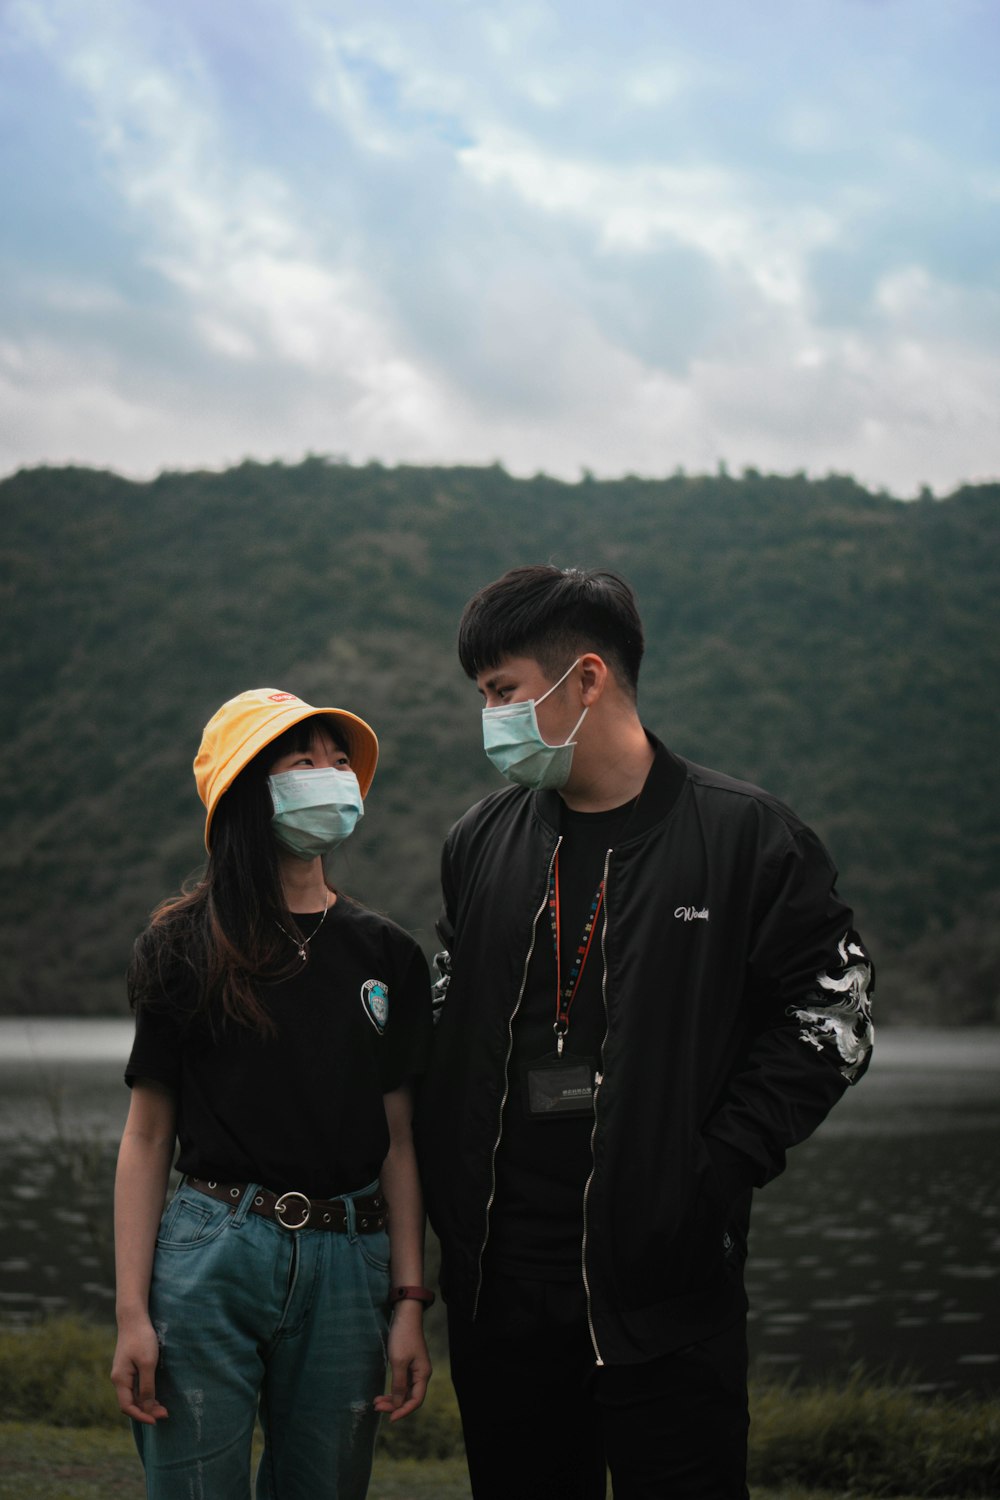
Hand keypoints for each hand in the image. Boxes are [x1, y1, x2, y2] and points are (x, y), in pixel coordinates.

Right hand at [111, 1315, 168, 1425]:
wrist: (134, 1318)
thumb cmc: (141, 1339)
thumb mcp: (147, 1364)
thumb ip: (147, 1387)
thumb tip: (147, 1408)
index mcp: (120, 1380)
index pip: (127, 1406)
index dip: (141, 1416)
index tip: (156, 1420)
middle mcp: (119, 1379)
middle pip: (131, 1403)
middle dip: (146, 1411)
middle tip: (165, 1413)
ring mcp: (123, 1374)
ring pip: (134, 1396)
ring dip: (147, 1404)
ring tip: (163, 1408)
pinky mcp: (129, 1368)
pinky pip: (136, 1387)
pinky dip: (145, 1394)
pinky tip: (156, 1396)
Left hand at [373, 1302, 430, 1421]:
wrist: (405, 1316)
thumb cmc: (403, 1337)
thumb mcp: (398, 1362)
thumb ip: (398, 1384)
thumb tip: (397, 1404)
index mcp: (423, 1374)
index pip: (416, 1400)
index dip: (403, 1411)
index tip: (390, 1419)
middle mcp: (421, 1375)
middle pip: (409, 1398)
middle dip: (394, 1405)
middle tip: (376, 1407)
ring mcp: (415, 1370)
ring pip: (404, 1392)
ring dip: (391, 1399)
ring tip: (376, 1403)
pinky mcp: (408, 1365)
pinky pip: (401, 1384)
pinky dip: (392, 1390)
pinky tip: (381, 1394)